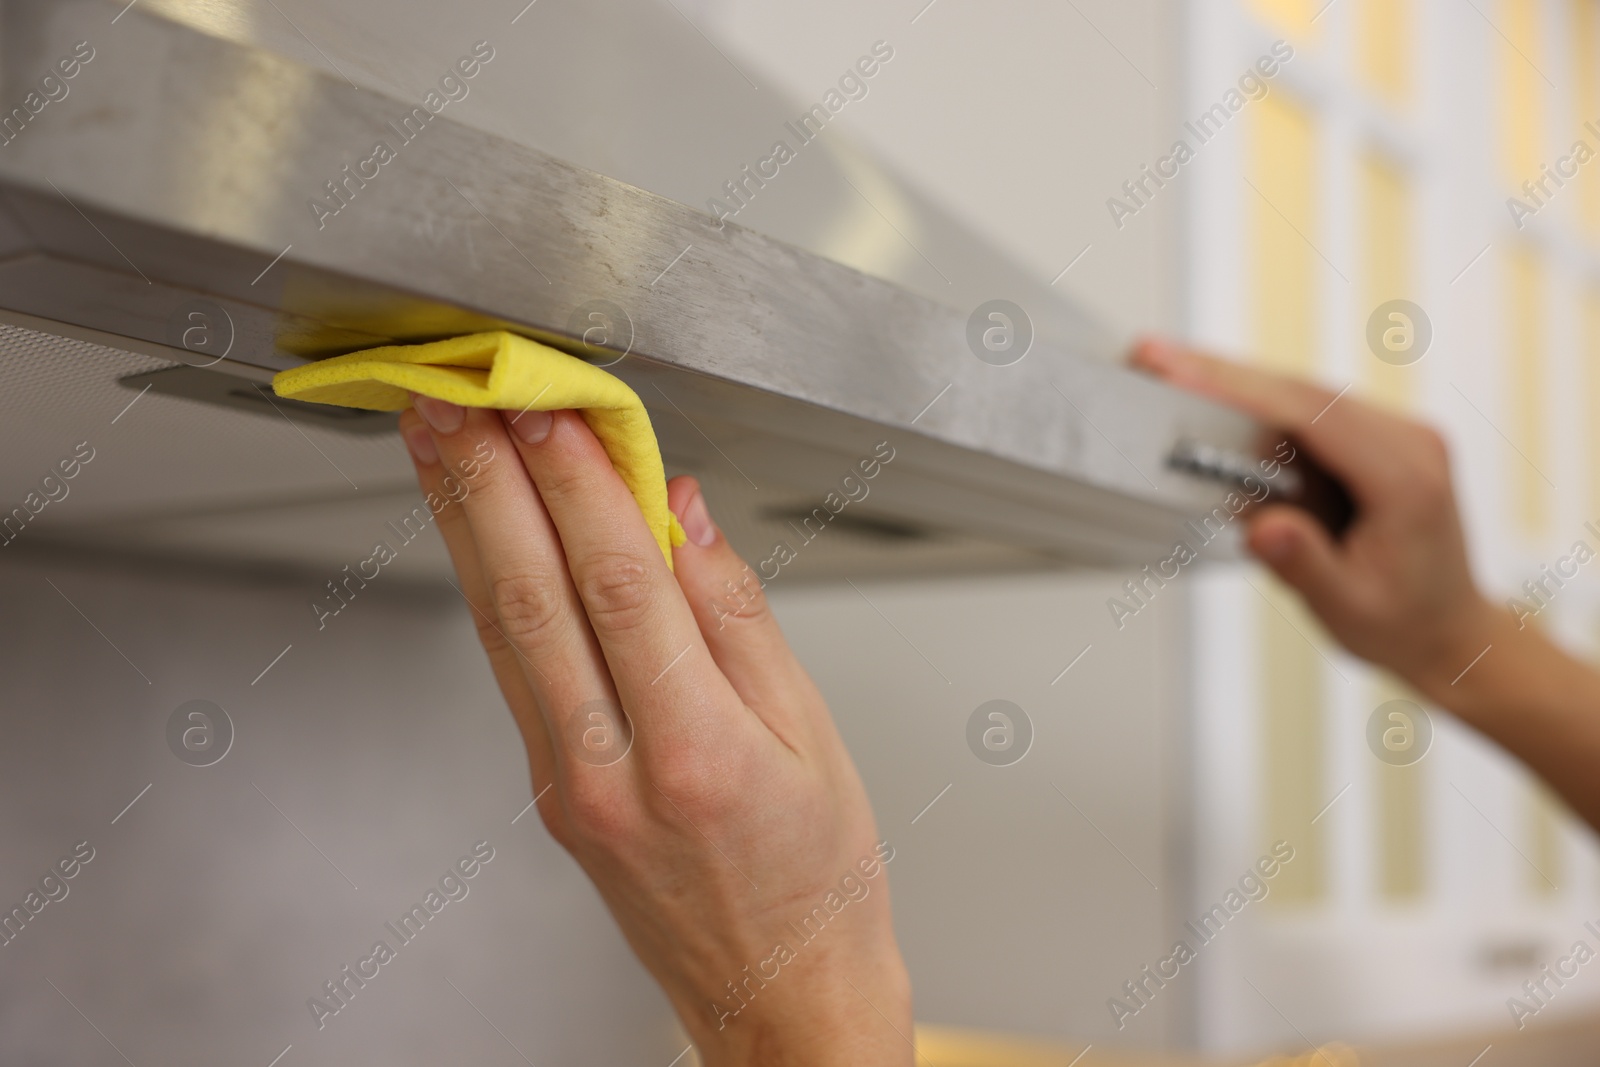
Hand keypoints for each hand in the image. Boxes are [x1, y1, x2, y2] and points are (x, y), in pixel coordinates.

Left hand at [397, 398, 911, 1066]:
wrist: (779, 998)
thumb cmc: (817, 879)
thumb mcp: (814, 738)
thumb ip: (740, 617)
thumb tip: (684, 515)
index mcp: (695, 752)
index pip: (619, 584)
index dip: (577, 485)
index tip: (549, 408)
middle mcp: (611, 773)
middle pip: (531, 598)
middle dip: (485, 484)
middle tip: (451, 399)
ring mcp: (566, 788)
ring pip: (501, 632)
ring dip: (463, 527)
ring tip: (436, 447)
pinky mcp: (551, 795)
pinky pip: (513, 672)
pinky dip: (491, 588)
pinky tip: (481, 538)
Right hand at [1130, 338, 1599, 831]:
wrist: (1450, 630)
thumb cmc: (1403, 625)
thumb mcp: (1348, 609)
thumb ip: (1305, 565)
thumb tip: (1263, 527)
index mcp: (1406, 480)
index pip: (1311, 415)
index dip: (1240, 390)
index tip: (1182, 374)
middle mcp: (1410, 442)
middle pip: (1303, 392)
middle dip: (1223, 373)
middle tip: (1155, 356)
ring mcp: (1401, 434)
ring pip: (1306, 393)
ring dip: (1239, 383)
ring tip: (1174, 372)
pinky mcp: (1382, 438)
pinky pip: (1315, 408)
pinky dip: (1263, 401)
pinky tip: (1221, 397)